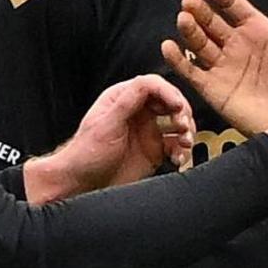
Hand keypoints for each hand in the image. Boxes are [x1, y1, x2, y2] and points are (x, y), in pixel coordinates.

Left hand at [27, 75, 194, 203]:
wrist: (82, 184)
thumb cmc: (85, 153)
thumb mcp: (105, 125)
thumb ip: (127, 102)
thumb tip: (148, 82)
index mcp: (123, 98)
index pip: (152, 85)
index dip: (169, 93)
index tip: (178, 107)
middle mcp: (139, 112)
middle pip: (170, 102)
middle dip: (181, 113)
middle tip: (183, 127)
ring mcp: (148, 131)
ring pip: (177, 123)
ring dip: (186, 132)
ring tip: (185, 143)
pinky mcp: (155, 151)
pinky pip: (176, 146)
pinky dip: (182, 151)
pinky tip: (179, 158)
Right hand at [159, 0, 267, 132]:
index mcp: (258, 30)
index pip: (233, 6)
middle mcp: (236, 44)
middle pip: (212, 21)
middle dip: (200, 11)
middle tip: (190, 1)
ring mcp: (223, 65)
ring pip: (199, 43)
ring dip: (189, 30)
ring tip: (184, 20)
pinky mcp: (213, 88)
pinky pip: (191, 71)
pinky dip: (178, 60)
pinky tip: (169, 47)